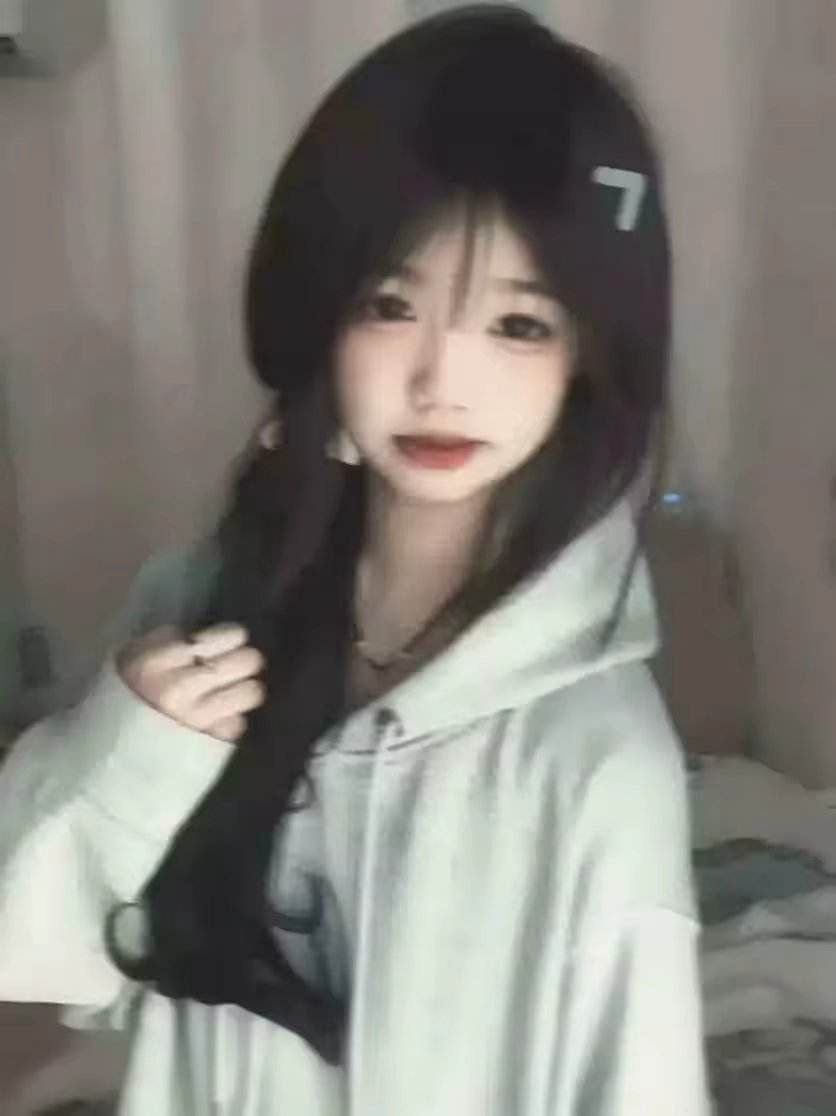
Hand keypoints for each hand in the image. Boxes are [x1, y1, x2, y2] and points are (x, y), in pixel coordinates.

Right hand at [117, 624, 265, 741]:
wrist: (106, 752)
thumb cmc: (124, 694)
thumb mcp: (134, 656)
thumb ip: (169, 640)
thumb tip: (208, 637)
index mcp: (160, 659)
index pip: (231, 635)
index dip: (233, 637)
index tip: (227, 643)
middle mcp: (180, 688)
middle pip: (249, 661)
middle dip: (245, 661)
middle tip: (235, 667)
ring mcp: (197, 718)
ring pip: (253, 692)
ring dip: (244, 691)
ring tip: (229, 693)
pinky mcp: (208, 744)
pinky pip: (238, 723)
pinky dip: (229, 721)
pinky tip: (213, 720)